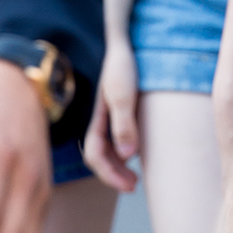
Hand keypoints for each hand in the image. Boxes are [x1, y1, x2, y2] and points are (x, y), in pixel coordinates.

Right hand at [83, 37, 140, 191]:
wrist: (125, 45)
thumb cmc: (124, 68)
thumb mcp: (125, 96)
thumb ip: (124, 125)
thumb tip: (128, 157)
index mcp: (97, 119)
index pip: (94, 156)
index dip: (109, 174)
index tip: (129, 185)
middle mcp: (101, 121)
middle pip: (100, 157)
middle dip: (113, 175)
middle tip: (133, 187)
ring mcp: (109, 117)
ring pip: (108, 150)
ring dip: (118, 167)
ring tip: (136, 178)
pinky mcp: (120, 112)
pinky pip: (117, 140)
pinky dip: (124, 154)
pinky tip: (138, 156)